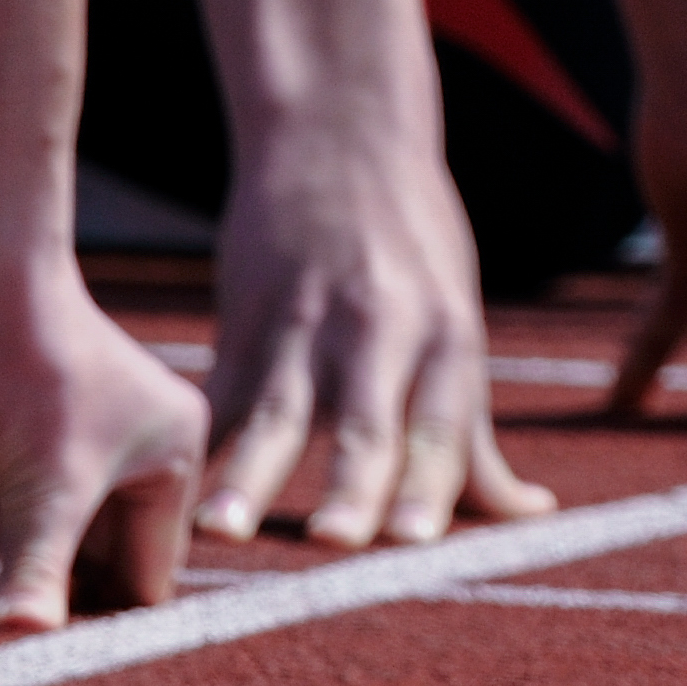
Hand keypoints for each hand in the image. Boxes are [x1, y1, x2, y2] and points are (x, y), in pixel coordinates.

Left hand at [0, 277, 212, 629]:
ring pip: (34, 545)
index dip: (112, 627)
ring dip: (8, 593)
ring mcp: (56, 450)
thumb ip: (38, 567)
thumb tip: (26, 640)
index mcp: (170, 457)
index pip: (149, 572)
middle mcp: (122, 454)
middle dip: (61, 613)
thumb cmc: (25, 365)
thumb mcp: (44, 483)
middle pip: (95, 564)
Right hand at [200, 131, 554, 546]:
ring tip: (216, 533)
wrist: (341, 140)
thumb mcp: (456, 332)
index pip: (441, 428)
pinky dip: (194, 449)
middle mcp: (382, 335)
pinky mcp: (245, 325)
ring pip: (278, 415)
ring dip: (247, 479)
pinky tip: (159, 496)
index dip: (428, 487)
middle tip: (334, 544)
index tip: (414, 545)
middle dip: (352, 488)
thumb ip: (473, 435)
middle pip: (368, 425)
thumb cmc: (411, 249)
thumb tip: (527, 518)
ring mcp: (306, 330)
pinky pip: (218, 398)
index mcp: (445, 341)